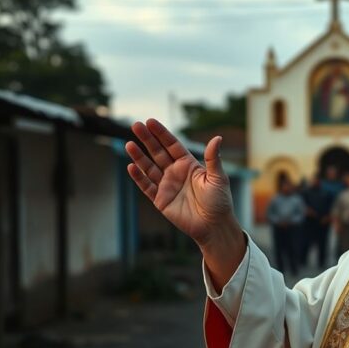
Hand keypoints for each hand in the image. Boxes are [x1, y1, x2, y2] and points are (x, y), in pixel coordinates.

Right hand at [125, 119, 239, 246]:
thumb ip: (213, 159)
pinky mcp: (161, 200)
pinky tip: (131, 166)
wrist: (214, 226)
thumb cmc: (219, 201)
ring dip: (139, 156)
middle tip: (136, 125)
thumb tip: (217, 138)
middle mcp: (176, 173)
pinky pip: (147, 186)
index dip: (161, 134)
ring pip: (149, 168)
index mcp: (189, 165)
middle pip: (158, 152)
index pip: (172, 145)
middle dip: (147, 139)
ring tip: (129, 144)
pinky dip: (139, 177)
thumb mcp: (218, 178)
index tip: (150, 121)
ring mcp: (167, 186)